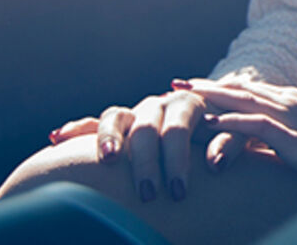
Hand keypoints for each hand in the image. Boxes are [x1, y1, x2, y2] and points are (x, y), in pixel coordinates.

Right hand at [49, 84, 247, 202]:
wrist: (218, 124)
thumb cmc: (229, 135)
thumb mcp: (241, 136)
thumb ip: (232, 142)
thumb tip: (215, 162)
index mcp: (190, 102)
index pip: (179, 127)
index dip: (177, 160)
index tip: (178, 192)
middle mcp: (159, 103)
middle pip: (146, 128)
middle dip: (145, 162)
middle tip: (147, 194)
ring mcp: (137, 111)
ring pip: (117, 118)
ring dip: (109, 139)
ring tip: (107, 160)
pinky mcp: (119, 122)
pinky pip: (96, 122)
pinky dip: (78, 129)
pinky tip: (55, 138)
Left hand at [179, 77, 296, 188]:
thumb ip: (277, 143)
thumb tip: (253, 153)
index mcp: (292, 102)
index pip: (249, 89)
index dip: (220, 87)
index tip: (193, 86)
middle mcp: (290, 102)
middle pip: (241, 89)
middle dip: (207, 86)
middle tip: (177, 82)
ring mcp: (292, 117)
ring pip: (245, 101)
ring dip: (212, 97)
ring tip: (185, 96)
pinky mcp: (294, 137)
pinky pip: (257, 125)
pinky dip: (232, 121)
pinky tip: (211, 121)